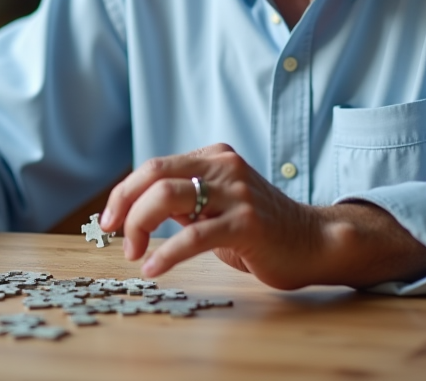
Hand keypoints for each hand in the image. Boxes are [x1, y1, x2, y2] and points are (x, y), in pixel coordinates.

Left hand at [100, 143, 425, 289]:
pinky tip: (154, 268)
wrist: (314, 242)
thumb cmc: (262, 228)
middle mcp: (225, 167)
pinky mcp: (247, 224)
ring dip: (140, 226)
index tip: (110, 219)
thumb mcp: (218, 205)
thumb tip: (138, 210)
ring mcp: (237, 193)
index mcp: (214, 158)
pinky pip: (194, 236)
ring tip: (134, 253)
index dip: (125, 192)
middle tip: (116, 235)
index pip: (154, 166)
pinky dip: (166, 253)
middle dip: (126, 206)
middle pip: (155, 175)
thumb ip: (185, 201)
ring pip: (169, 197)